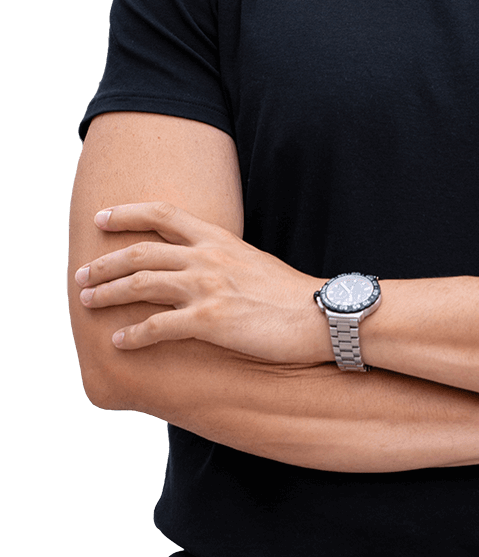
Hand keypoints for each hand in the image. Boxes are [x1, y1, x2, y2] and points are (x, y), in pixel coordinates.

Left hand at [75, 202, 330, 363]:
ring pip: (140, 284)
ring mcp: (207, 287)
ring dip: (107, 294)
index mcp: (218, 239)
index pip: (163, 215)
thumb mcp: (251, 262)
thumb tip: (197, 267)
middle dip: (104, 263)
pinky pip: (157, 326)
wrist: (319, 315)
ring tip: (87, 303)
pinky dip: (133, 335)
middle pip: (141, 252)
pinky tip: (118, 343)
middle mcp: (207, 257)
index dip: (128, 213)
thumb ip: (220, 259)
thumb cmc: (288, 294)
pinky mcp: (210, 320)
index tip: (101, 218)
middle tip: (81, 275)